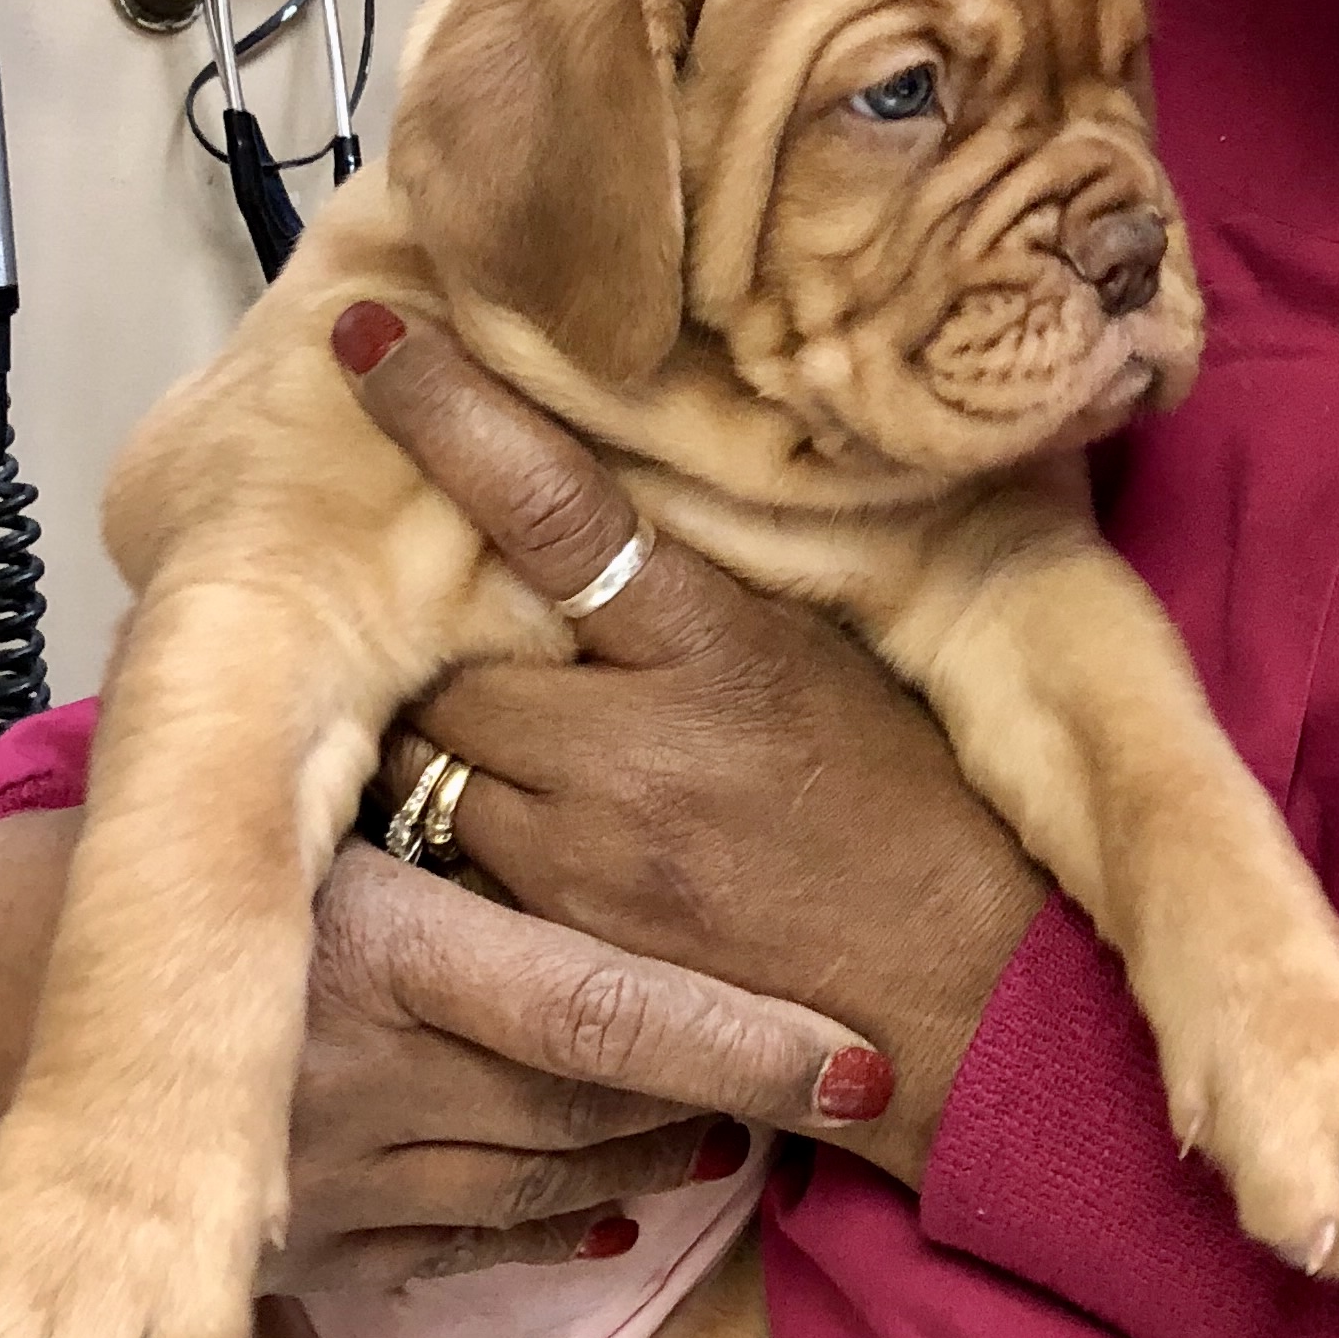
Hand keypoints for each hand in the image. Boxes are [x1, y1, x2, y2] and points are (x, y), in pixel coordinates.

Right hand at [0, 806, 934, 1294]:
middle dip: (721, 1100)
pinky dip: (561, 1225)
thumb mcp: (327, 796)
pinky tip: (625, 1203)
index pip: (600, 1014)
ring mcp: (334, 1182)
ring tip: (741, 1119)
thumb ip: (457, 779)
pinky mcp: (310, 1251)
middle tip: (834, 1081)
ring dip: (656, 1155)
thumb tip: (611, 695)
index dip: (739, 1044)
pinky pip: (471, 1250)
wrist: (26, 987)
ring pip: (549, 1185)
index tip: (858, 1063)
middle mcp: (359, 1079)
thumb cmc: (208, 847)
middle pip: (592, 1108)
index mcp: (378, 950)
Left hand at [338, 302, 1047, 1196]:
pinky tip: (536, 836)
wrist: (967, 994)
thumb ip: (696, 593)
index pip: (554, 506)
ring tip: (523, 738)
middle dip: (443, 631)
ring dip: (448, 737)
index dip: (455, 417)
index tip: (371, 343)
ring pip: (428, 756)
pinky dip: (472, 832)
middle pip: (445, 648)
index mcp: (713, 645)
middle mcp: (628, 747)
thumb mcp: (821, 658)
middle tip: (476, 620)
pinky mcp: (556, 946)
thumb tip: (585, 504)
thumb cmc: (913, 806)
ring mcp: (579, 855)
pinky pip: (456, 858)